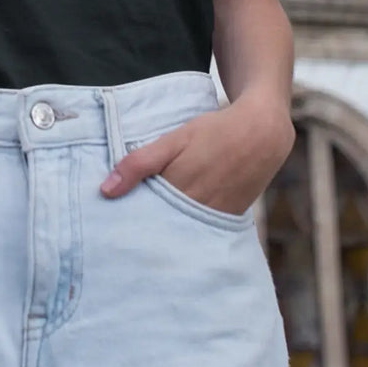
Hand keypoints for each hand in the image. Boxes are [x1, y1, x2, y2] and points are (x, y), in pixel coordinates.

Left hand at [100, 92, 294, 215]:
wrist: (262, 134)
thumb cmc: (215, 132)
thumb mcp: (174, 139)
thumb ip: (140, 163)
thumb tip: (106, 191)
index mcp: (177, 192)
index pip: (141, 219)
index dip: (124, 220)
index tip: (107, 222)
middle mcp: (195, 213)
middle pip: (159, 230)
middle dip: (141, 231)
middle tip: (118, 231)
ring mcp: (212, 220)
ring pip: (178, 234)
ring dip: (162, 232)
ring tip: (142, 230)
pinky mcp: (226, 221)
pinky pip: (198, 232)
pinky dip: (184, 230)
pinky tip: (172, 224)